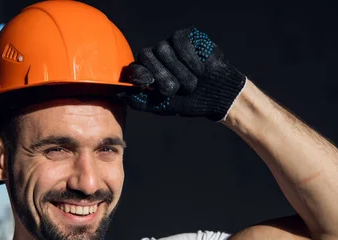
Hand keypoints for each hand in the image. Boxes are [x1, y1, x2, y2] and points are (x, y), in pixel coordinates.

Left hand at [124, 27, 245, 121]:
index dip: (139, 73)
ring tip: (192, 83)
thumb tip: (120, 93)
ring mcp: (170, 45)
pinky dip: (189, 59)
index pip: (134, 67)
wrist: (217, 94)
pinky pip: (179, 42)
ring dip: (179, 71)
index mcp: (147, 72)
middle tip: (174, 89)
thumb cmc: (189, 101)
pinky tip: (200, 69)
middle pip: (146, 56)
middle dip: (161, 75)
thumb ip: (141, 102)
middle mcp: (156, 56)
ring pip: (163, 49)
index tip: (148, 82)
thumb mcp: (163, 107)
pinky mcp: (186, 36)